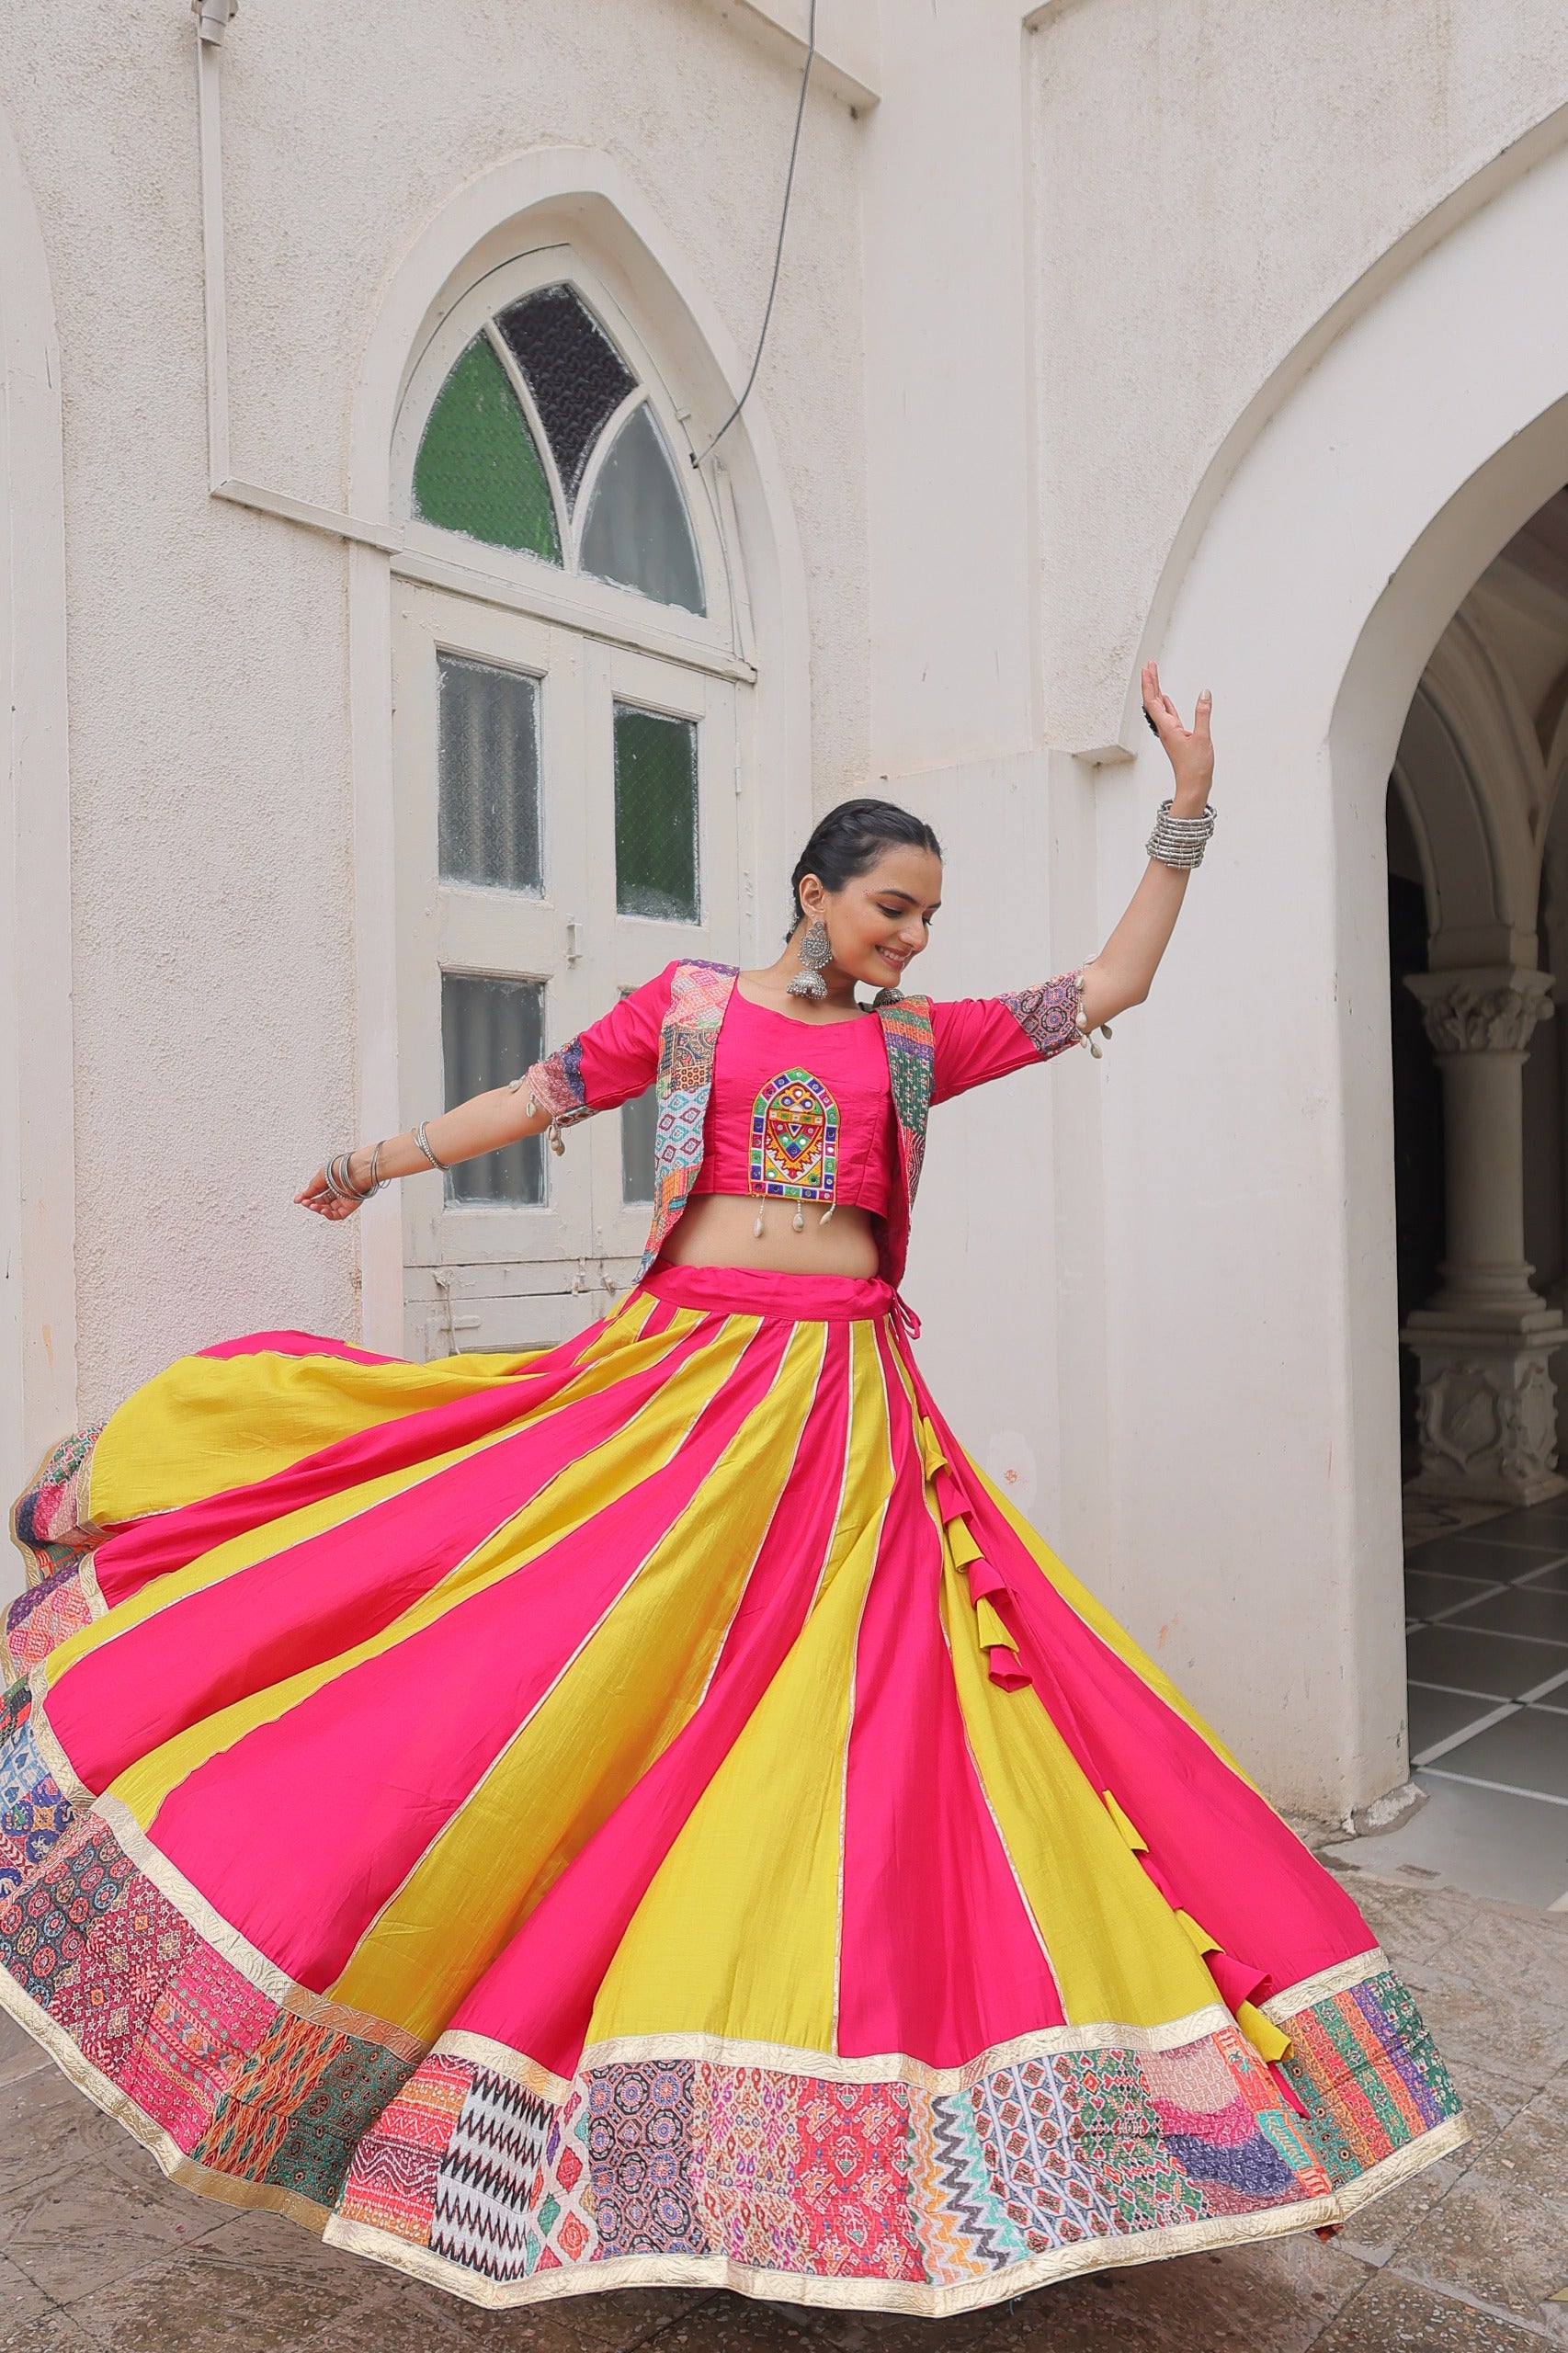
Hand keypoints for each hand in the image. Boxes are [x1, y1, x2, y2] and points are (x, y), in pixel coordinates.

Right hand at [295, 1167, 361, 1220]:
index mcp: (332, 1183)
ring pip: (328, 1210)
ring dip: (318, 1209)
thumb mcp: (321, 1176)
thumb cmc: (343, 1167)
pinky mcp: (349, 1207)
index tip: (298, 1200)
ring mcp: (344, 1200)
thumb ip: (312, 1188)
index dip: (307, 1197)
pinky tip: (323, 1210)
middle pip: (322, 1203)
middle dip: (311, 1204)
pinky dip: (328, 1215)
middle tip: (305, 1203)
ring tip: (312, 1206)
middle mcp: (338, 1192)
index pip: (317, 1193)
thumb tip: (301, 1196)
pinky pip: (338, 1215)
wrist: (356, 1170)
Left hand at [1142, 661, 1213, 812]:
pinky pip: (1168, 717)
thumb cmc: (1195, 768)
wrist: (1193, 788)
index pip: (1153, 700)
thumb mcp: (1202, 737)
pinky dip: (1166, 705)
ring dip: (1157, 691)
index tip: (1148, 668)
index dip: (1150, 683)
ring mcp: (1170, 734)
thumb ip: (1203, 713)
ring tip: (1155, 678)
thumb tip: (1204, 693)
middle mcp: (1165, 729)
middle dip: (1151, 682)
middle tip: (1149, 666)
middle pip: (1153, 701)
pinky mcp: (1177, 738)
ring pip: (1159, 708)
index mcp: (1167, 727)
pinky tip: (1167, 701)